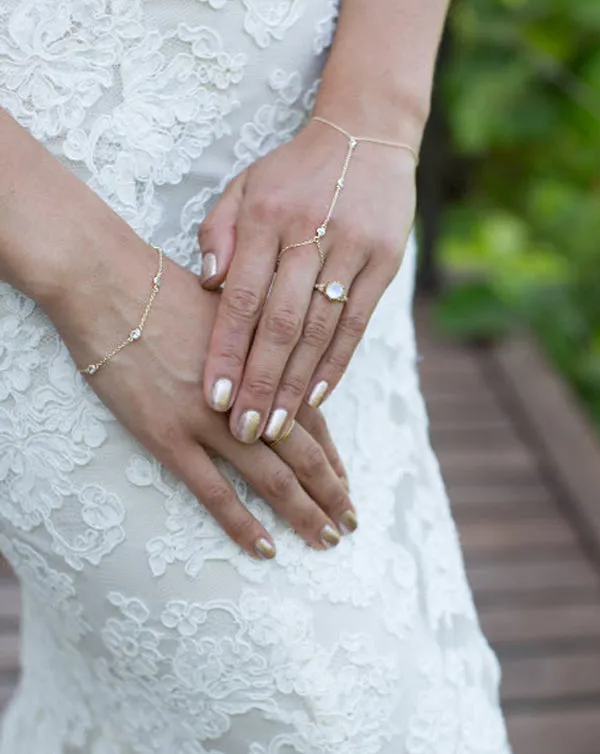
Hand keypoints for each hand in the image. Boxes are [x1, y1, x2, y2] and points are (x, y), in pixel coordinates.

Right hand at [44, 221, 355, 558]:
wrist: (108, 282)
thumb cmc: (163, 287)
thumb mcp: (227, 307)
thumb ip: (256, 340)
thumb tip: (276, 360)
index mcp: (264, 362)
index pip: (311, 419)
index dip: (331, 456)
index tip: (344, 484)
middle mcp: (247, 393)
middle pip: (302, 454)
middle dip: (330, 492)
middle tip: (348, 524)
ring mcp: (209, 418)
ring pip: (270, 478)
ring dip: (302, 512)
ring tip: (324, 540)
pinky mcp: (168, 436)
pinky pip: (213, 491)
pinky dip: (242, 523)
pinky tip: (265, 548)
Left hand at [198, 117, 415, 442]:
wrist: (367, 133)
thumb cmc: (293, 170)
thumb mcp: (245, 185)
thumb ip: (219, 232)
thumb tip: (206, 286)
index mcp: (264, 216)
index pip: (242, 298)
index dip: (226, 351)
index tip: (212, 398)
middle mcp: (308, 233)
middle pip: (280, 323)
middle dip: (259, 382)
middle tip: (243, 431)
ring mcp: (351, 247)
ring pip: (319, 329)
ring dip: (296, 384)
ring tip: (275, 427)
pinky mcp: (385, 260)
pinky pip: (357, 321)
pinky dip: (336, 363)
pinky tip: (317, 397)